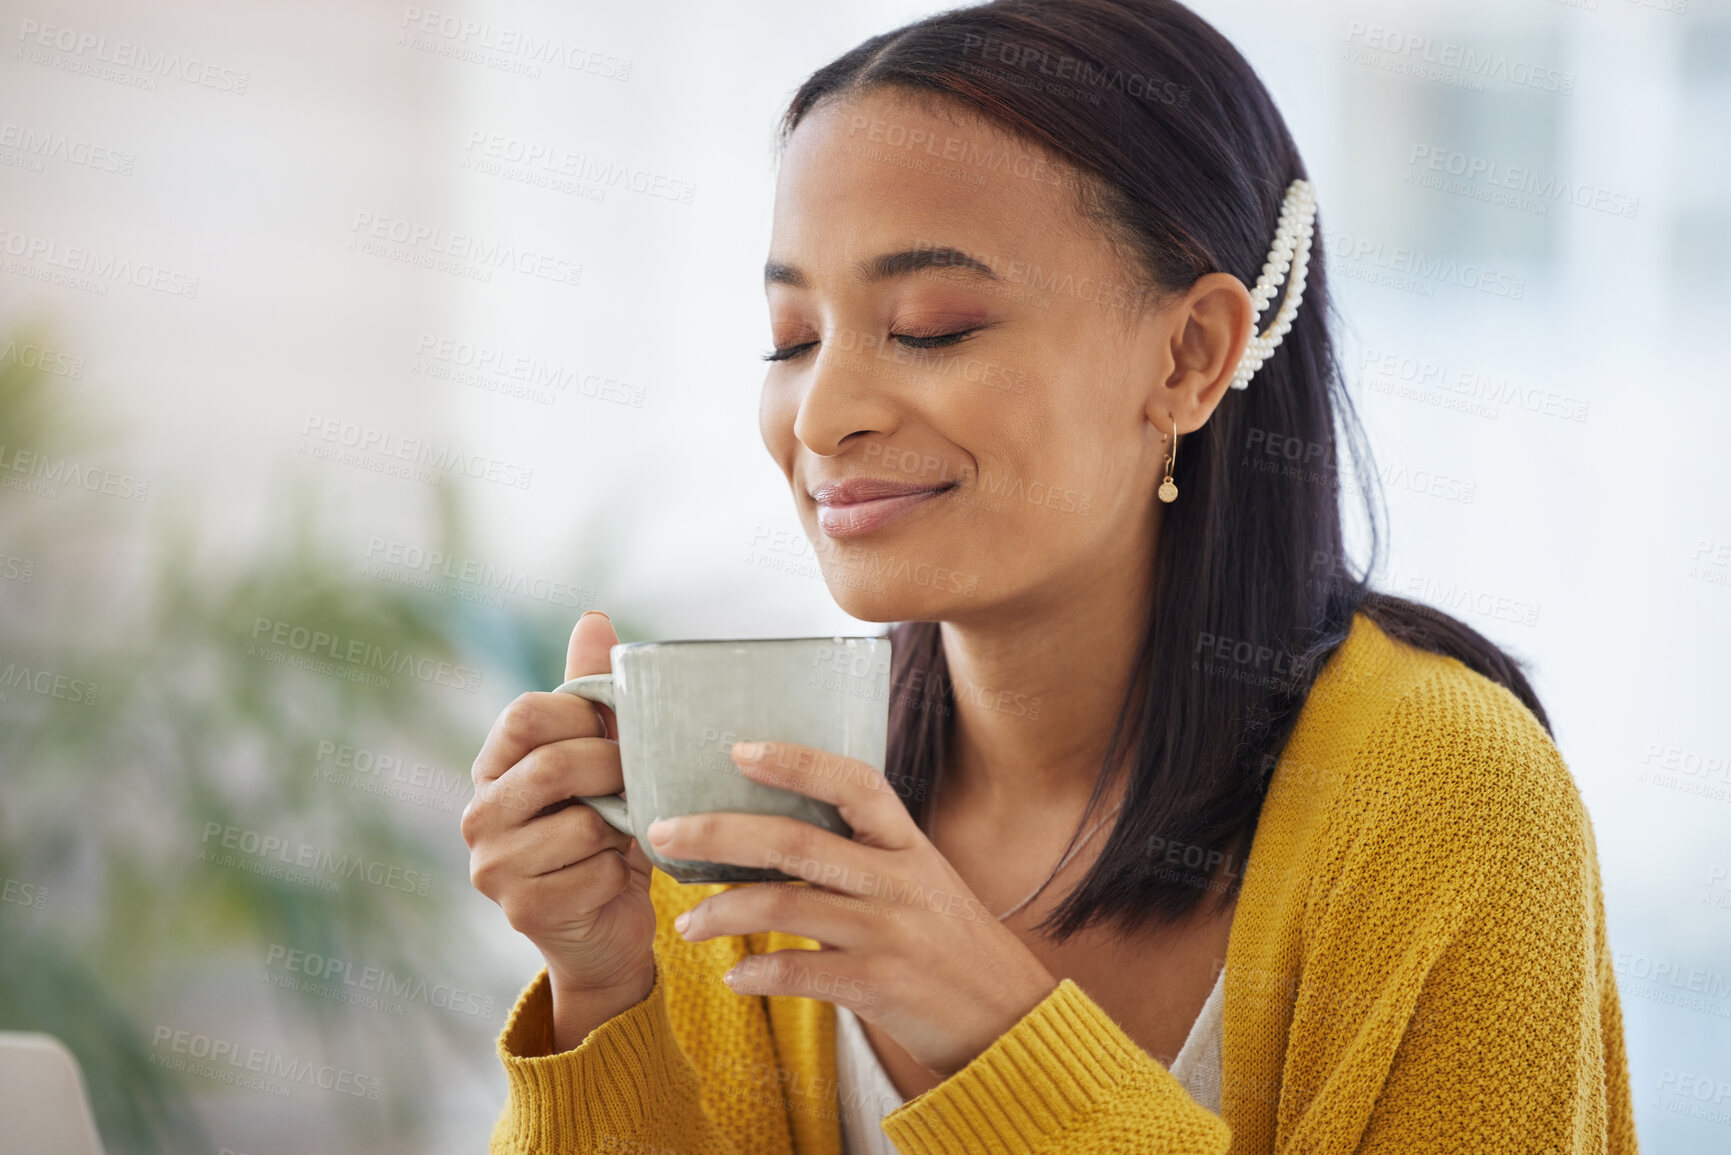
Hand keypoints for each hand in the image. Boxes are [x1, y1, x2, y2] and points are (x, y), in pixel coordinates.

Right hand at [462, 611, 656, 1048]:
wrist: (605, 926)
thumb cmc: (605, 830)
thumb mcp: (600, 757)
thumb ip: (592, 693)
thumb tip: (593, 619)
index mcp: (493, 766)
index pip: (525, 714)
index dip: (581, 715)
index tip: (613, 731)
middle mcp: (478, 813)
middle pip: (552, 765)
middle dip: (611, 768)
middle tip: (635, 780)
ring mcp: (493, 866)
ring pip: (580, 823)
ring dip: (620, 827)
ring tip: (625, 832)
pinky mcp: (523, 909)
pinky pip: (593, 872)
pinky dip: (620, 872)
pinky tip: (615, 878)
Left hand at [645, 740, 1059, 1078]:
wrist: (1012, 1021)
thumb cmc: (955, 947)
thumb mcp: (924, 884)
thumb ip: (866, 859)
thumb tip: (782, 837)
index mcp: (909, 846)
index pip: (853, 783)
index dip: (796, 761)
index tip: (740, 749)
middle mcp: (899, 881)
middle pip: (795, 840)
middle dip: (719, 831)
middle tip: (664, 831)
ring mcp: (889, 933)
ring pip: (785, 906)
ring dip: (721, 912)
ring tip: (687, 924)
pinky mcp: (881, 987)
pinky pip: (801, 973)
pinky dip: (758, 972)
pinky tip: (735, 976)